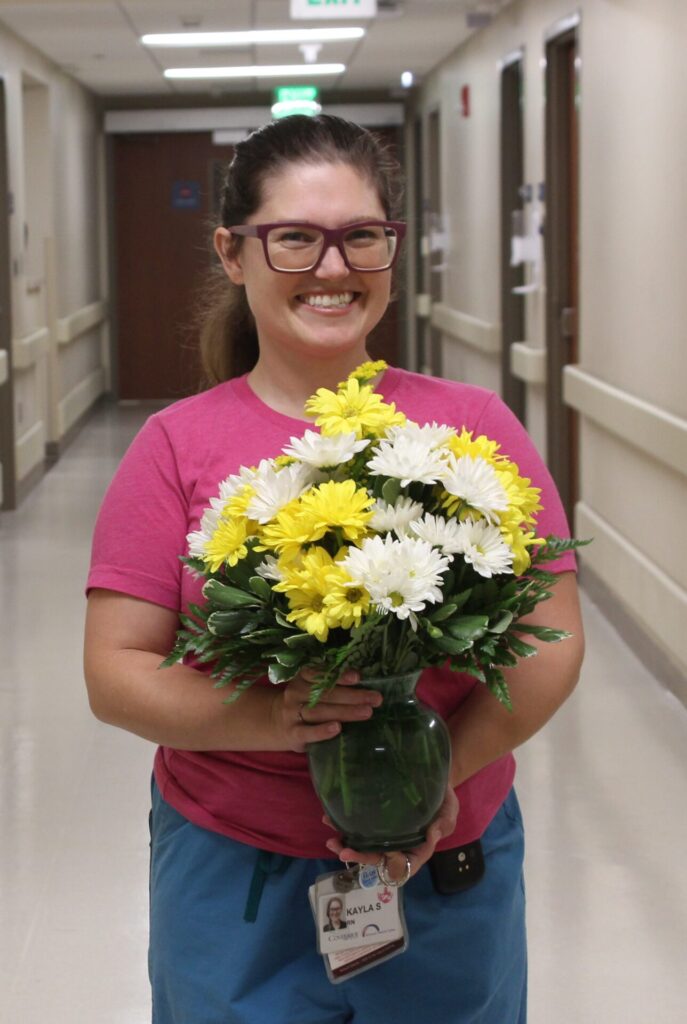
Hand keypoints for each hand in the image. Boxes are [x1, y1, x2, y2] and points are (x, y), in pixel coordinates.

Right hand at [271, 668, 382, 753]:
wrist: (274, 723)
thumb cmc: (303, 703)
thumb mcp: (311, 689)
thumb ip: (330, 684)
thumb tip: (361, 680)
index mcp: (303, 678)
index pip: (321, 674)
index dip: (339, 675)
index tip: (357, 677)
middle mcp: (296, 693)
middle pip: (326, 694)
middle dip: (353, 696)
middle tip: (375, 698)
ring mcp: (293, 713)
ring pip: (320, 711)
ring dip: (345, 712)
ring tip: (366, 712)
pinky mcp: (293, 733)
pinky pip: (307, 732)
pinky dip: (322, 731)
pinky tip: (337, 728)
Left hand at [323, 784, 459, 881]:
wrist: (428, 777)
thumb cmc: (442, 798)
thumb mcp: (450, 809)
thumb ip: (444, 823)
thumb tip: (434, 836)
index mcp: (416, 850)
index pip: (403, 865)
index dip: (390, 866)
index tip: (379, 859)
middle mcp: (397, 847)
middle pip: (377, 858)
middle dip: (359, 857)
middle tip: (342, 851)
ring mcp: (383, 835)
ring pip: (363, 845)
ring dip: (345, 844)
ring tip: (330, 839)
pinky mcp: (373, 822)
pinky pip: (357, 828)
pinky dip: (342, 826)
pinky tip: (329, 818)